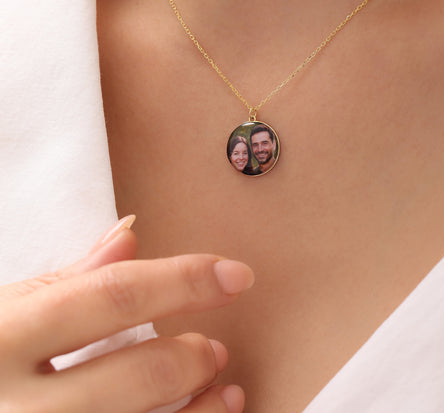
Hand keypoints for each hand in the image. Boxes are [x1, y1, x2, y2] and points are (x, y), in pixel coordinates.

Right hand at [0, 216, 253, 412]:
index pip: (113, 296)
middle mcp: (13, 404)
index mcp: (2, 336)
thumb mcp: (4, 312)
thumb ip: (68, 278)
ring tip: (226, 390)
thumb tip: (131, 232)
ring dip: (201, 411)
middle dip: (191, 358)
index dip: (184, 281)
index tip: (236, 274)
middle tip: (215, 349)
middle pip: (136, 376)